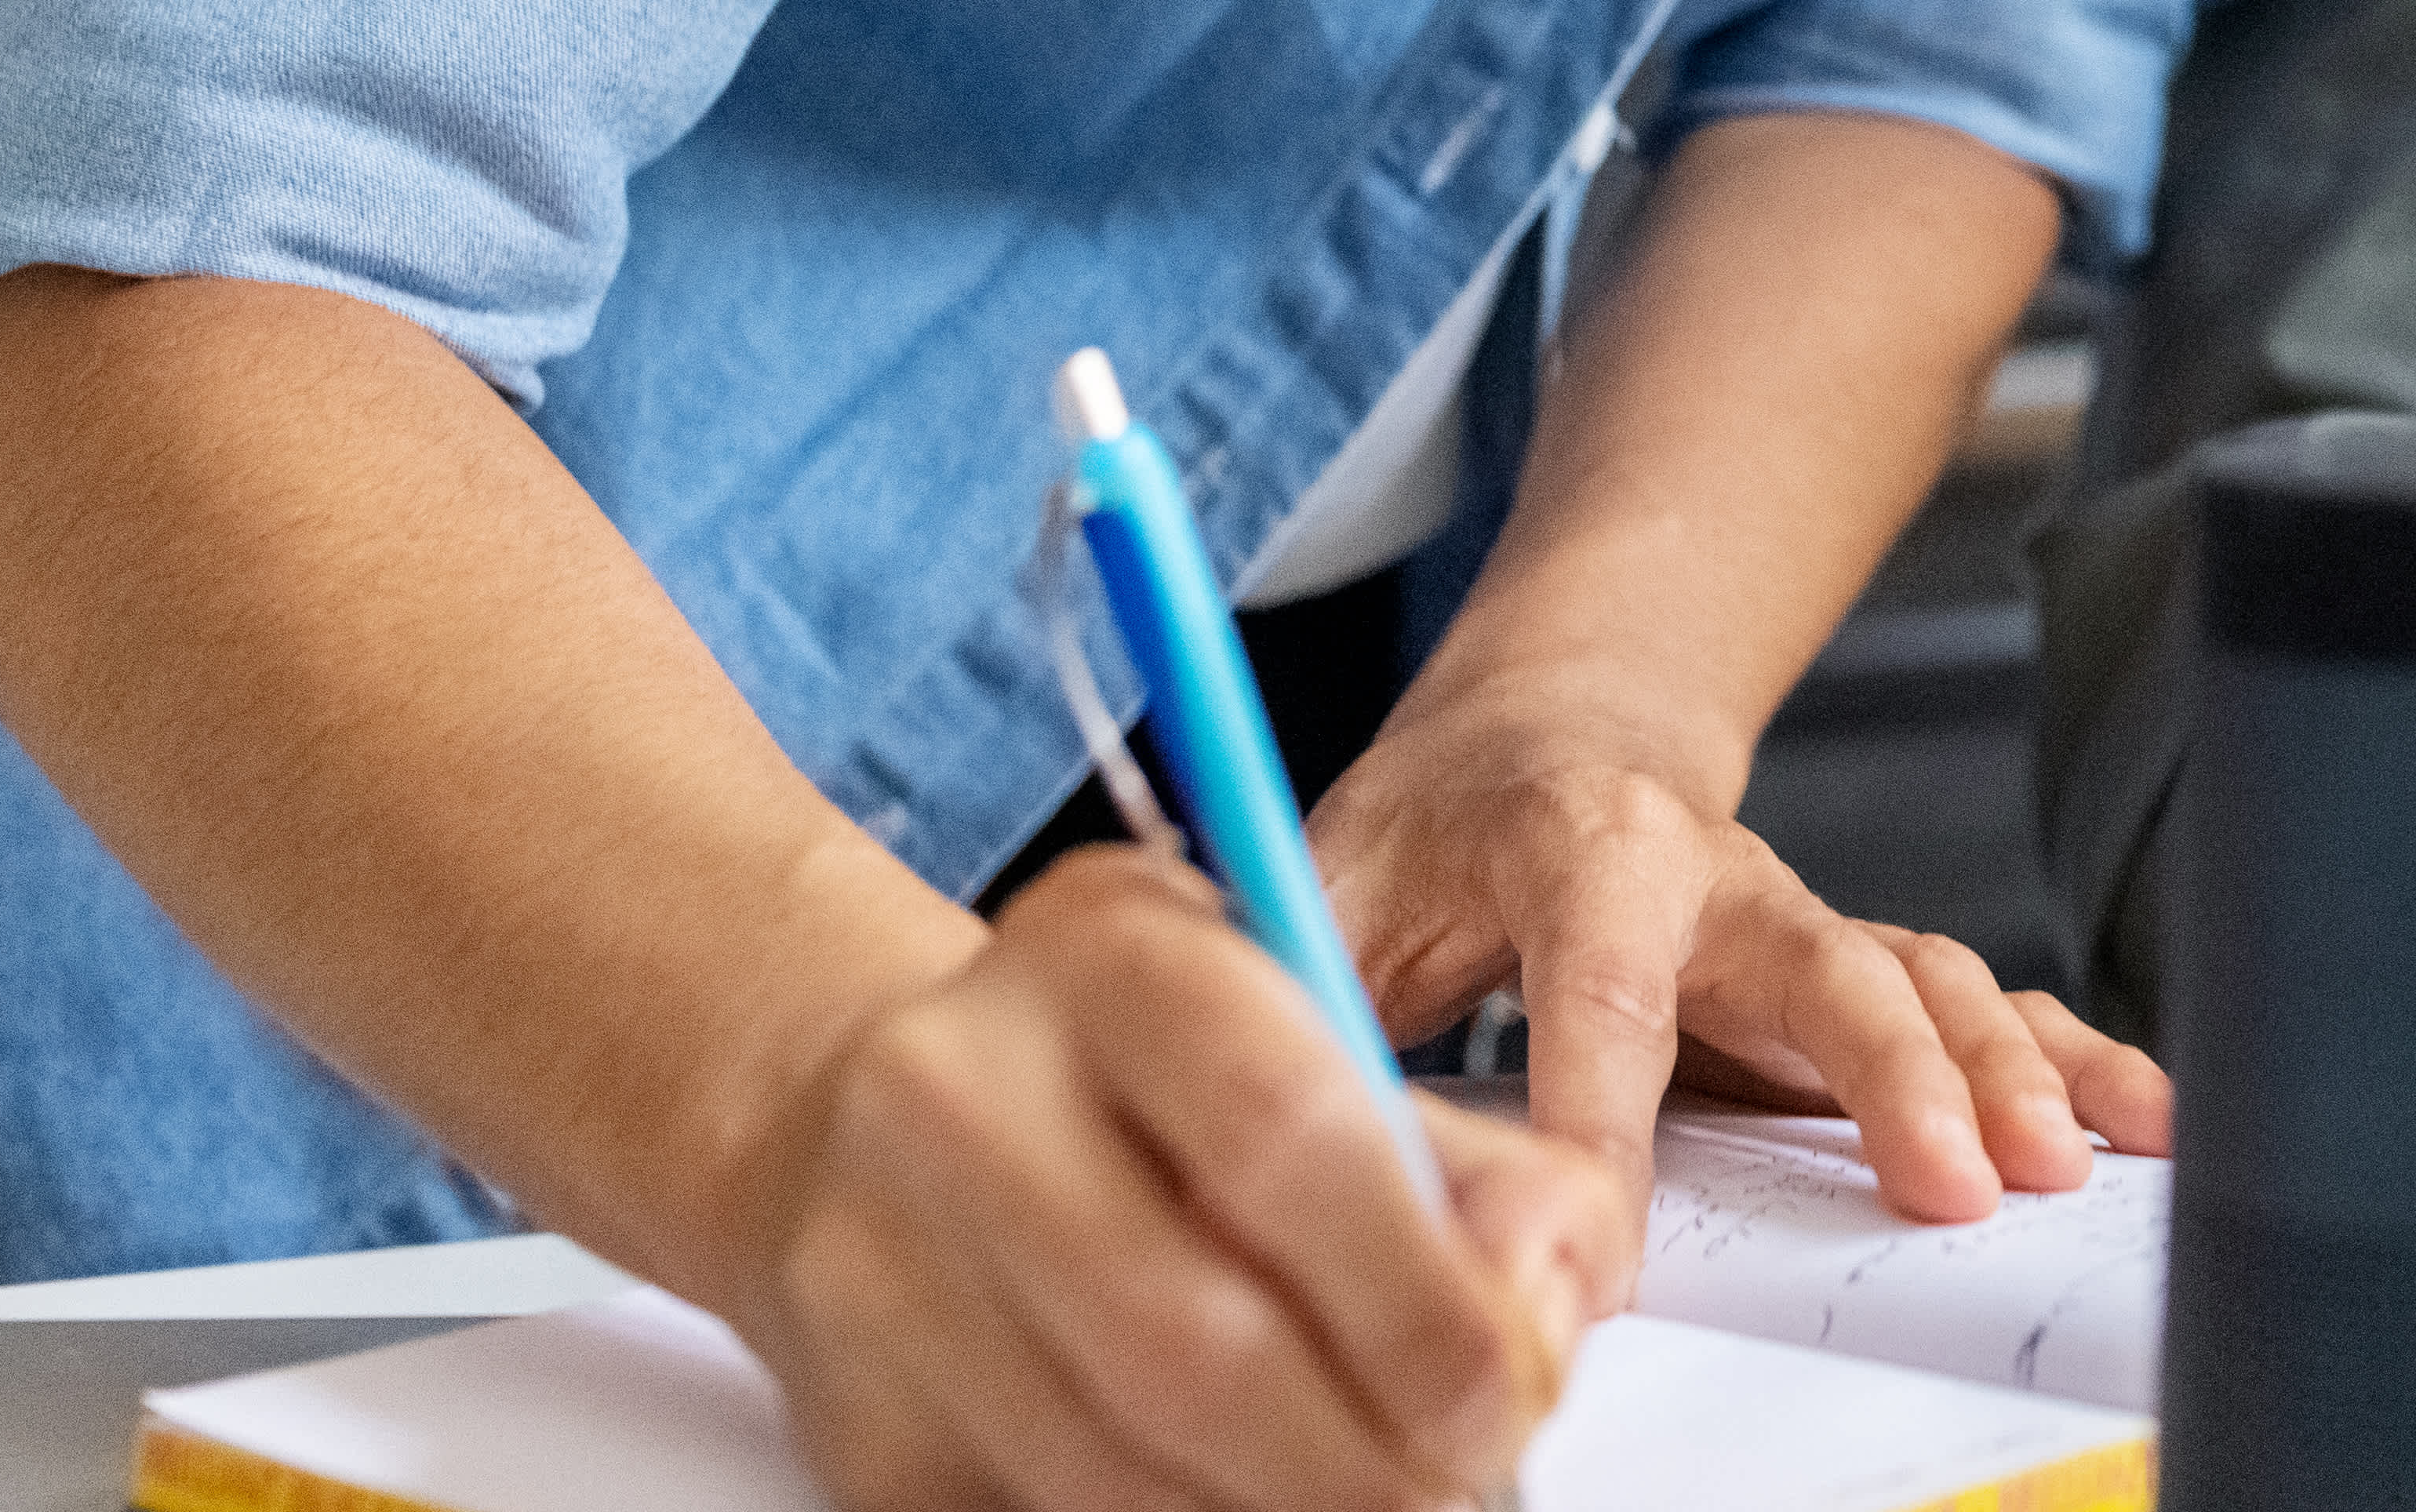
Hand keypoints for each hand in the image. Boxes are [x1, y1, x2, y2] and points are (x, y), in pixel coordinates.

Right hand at [739, 849, 1605, 1511]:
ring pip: (1117, 1467)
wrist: (858, 1097)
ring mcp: (880, 1265)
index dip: (1420, 1295)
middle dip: (1368, 1450)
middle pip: (1196, 1338)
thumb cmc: (1125, 1063)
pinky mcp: (858, 1420)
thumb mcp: (1300, 1026)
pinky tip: (1246, 1496)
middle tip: (1464, 1477)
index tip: (1510, 1385)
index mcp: (1103, 957)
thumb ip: (1462, 1157)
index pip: (1286, 1133)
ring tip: (1379, 1491)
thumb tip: (1557, 1301)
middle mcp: (960, 1094)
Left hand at [1307, 646, 2169, 1293]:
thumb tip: (1269, 1128)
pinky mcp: (1851, 967)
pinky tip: (2136, 1118)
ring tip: (2063, 1167)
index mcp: (1582, 846)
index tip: (1599, 1249)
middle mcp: (1720, 875)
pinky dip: (2063, 1055)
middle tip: (1951, 1186)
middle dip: (1897, 1073)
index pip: (1600, 987)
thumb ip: (1306, 985)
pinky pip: (1972, 1005)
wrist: (1557, 718)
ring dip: (2004, 1070)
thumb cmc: (1437, 816)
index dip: (1603, 1122)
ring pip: (1921, 982)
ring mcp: (1801, 922)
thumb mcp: (1333, 876)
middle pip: (1826, 963)